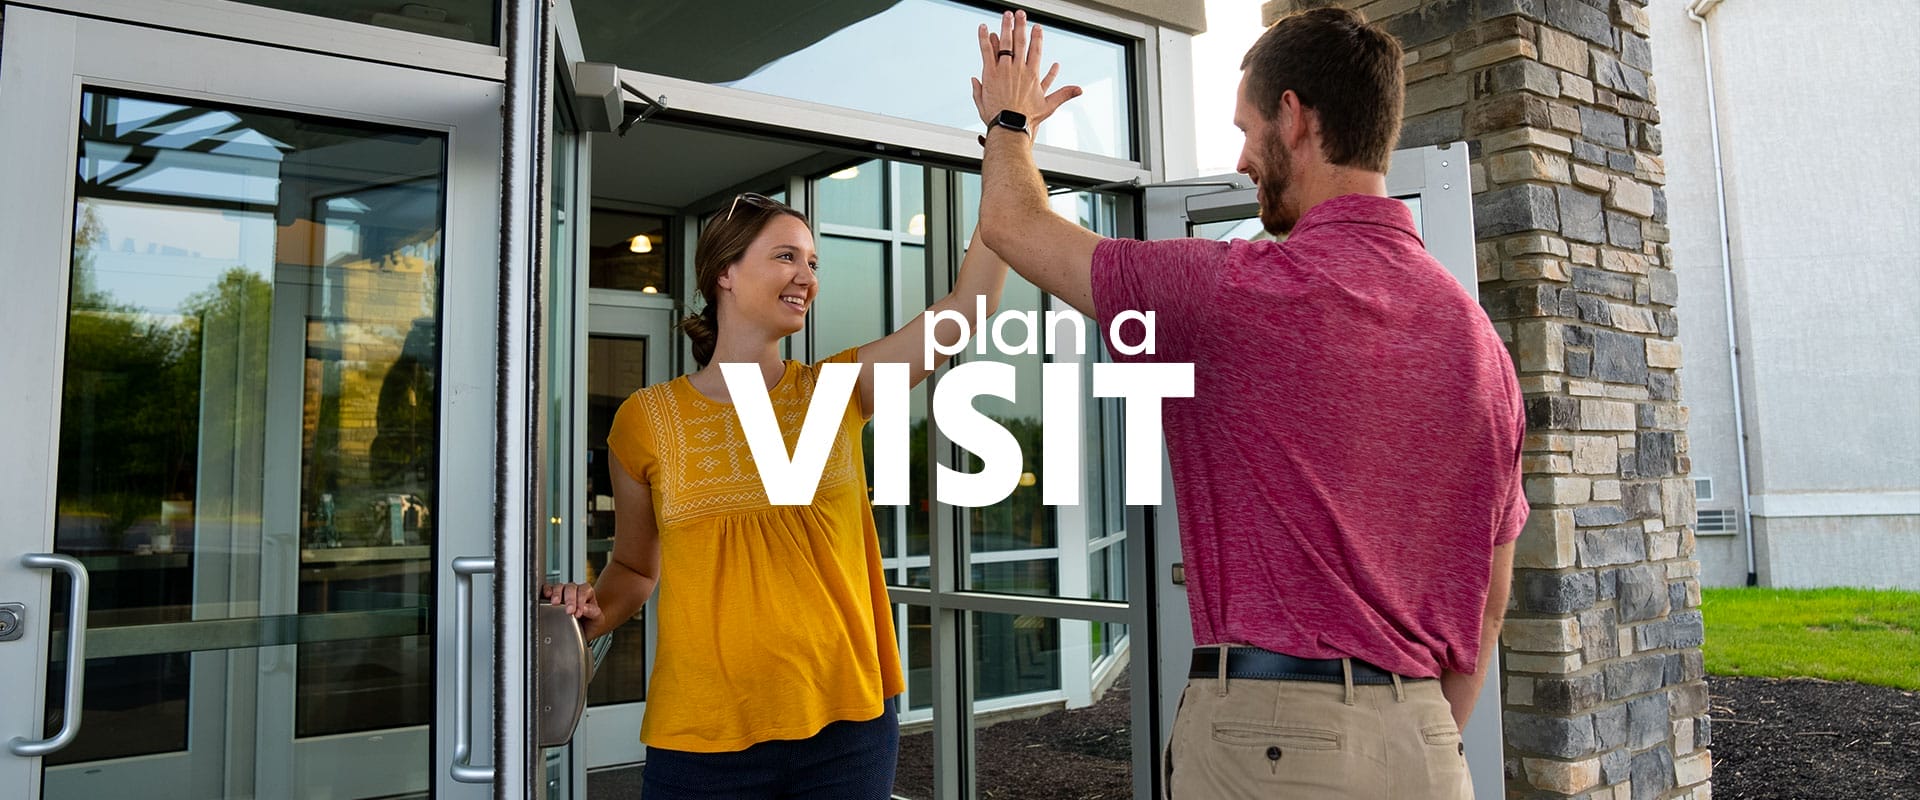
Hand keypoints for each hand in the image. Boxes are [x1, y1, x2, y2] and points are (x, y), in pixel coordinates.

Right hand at [542, 581, 602, 626]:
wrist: (583, 629)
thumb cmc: (590, 622)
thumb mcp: (597, 619)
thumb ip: (593, 612)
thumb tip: (585, 608)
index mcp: (587, 592)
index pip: (583, 592)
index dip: (580, 602)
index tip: (578, 614)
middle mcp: (575, 590)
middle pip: (571, 588)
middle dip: (570, 599)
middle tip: (569, 611)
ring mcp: (563, 591)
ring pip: (559, 587)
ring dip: (557, 594)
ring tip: (555, 602)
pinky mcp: (552, 595)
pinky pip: (548, 588)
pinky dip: (547, 590)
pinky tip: (547, 595)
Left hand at [973, 10, 1081, 131]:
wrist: (1010, 126)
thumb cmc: (1027, 120)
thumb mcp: (1049, 107)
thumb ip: (1063, 94)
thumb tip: (1079, 90)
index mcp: (1032, 75)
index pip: (1036, 50)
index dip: (1037, 37)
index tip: (1037, 27)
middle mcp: (1019, 69)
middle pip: (1020, 42)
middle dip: (1021, 26)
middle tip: (1020, 14)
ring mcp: (1004, 70)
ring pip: (1004, 43)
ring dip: (1005, 27)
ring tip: (1006, 15)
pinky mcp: (990, 74)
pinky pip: (986, 52)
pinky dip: (985, 38)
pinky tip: (983, 27)